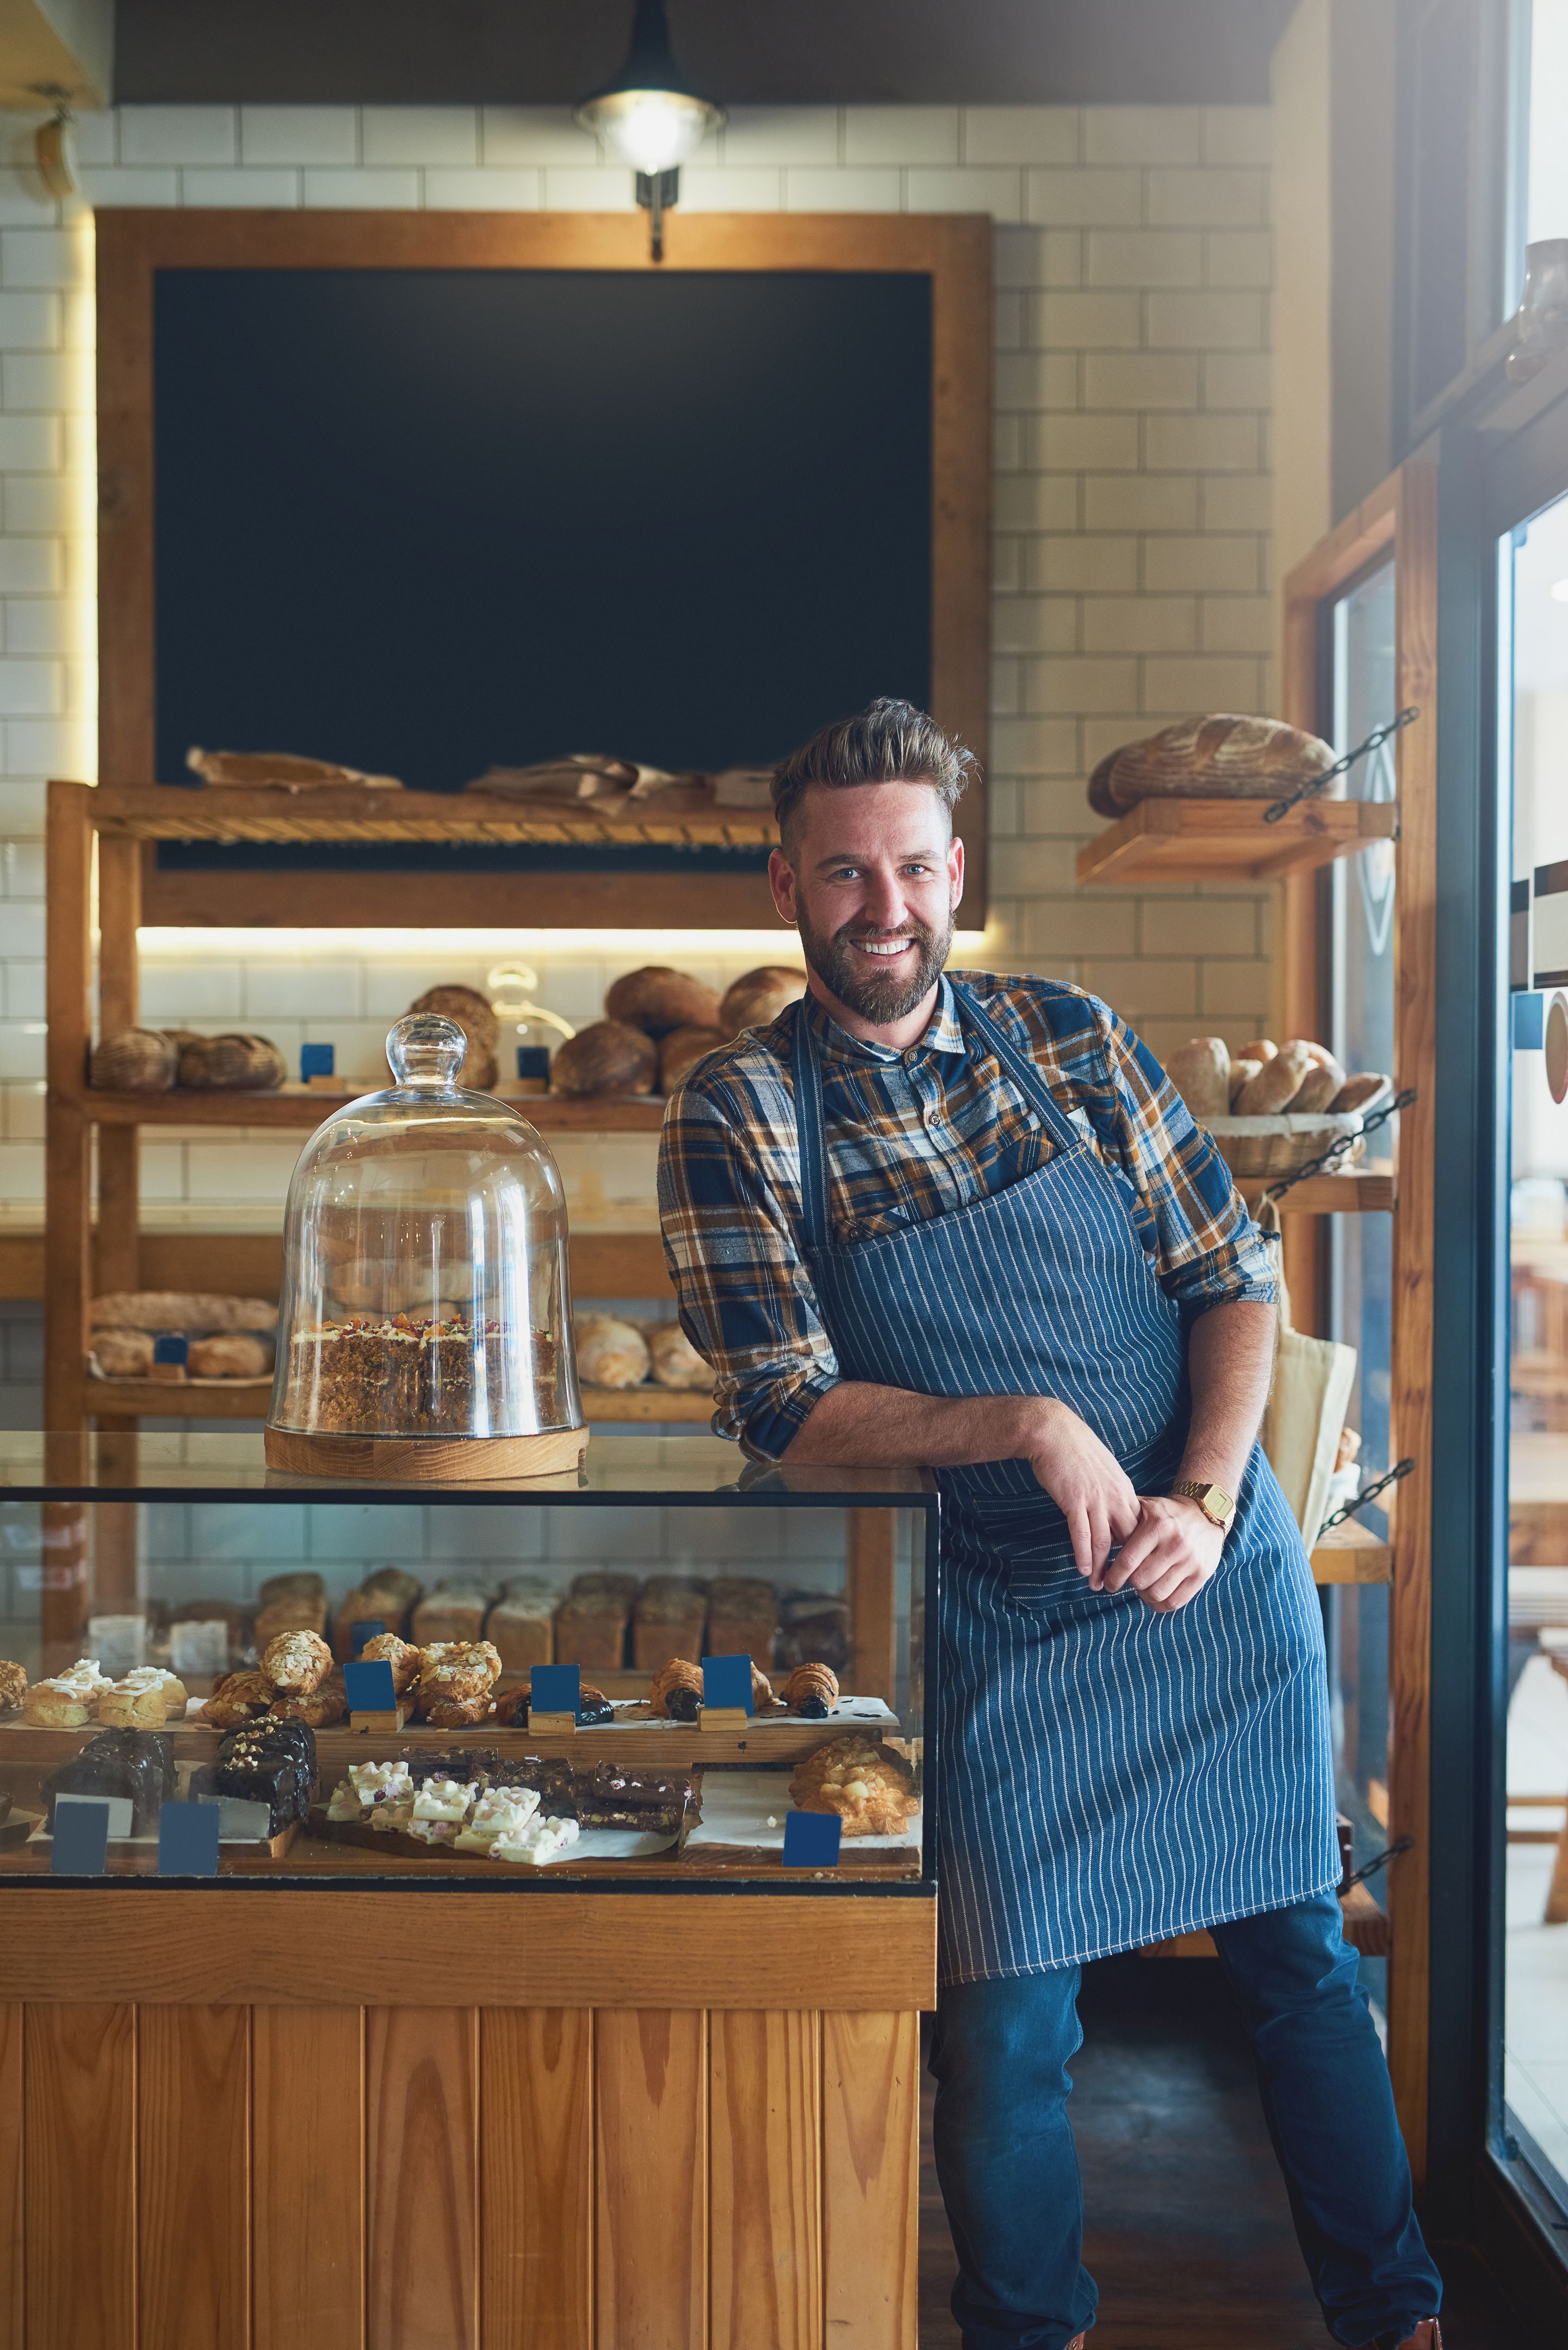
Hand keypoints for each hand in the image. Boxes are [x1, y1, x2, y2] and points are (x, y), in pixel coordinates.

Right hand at [1022, 1400, 1139, 1582]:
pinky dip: (1083, 1554)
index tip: (1132, 1567)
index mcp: (1125, 1490)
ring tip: (1100, 1586)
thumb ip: (1112, 1492)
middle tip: (1120, 1585)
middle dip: (1125, 1566)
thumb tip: (1113, 1512)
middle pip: (1128, 1539)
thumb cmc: (1075, 1449)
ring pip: (1105, 1542)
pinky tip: (1083, 1570)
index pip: (1138, 1527)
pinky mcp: (1074, 1501)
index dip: (1137, 1550)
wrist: (1053, 1431)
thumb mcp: (1104, 1469)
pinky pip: (1082, 1534)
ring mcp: (1095, 1500)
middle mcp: (1115, 1497)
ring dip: (1102, 1567)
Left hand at [1101, 1493, 1224, 1611]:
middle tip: (1126, 1581)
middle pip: (1141, 1580)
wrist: (1207, 1512)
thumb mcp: (1147, 1508)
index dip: (1113, 1577)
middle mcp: (1175, 1544)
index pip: (1128, 1561)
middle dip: (1128, 1584)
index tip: (1108, 1582)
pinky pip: (1176, 1601)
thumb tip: (1097, 1541)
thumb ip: (1124, 1521)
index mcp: (1158, 1526)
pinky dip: (1161, 1604)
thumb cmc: (1168, 1513)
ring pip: (1157, 1593)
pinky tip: (1155, 1597)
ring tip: (1142, 1587)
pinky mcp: (1202, 1574)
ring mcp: (1191, 1561)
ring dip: (1144, 1595)